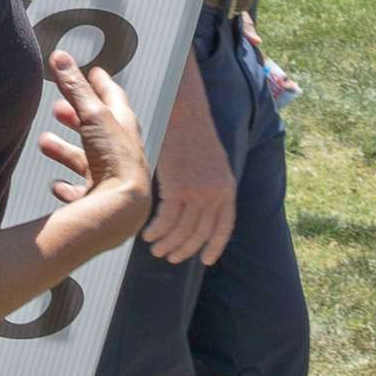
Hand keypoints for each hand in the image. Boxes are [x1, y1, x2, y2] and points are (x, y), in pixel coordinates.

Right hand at [37, 51, 151, 248]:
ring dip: (66, 150)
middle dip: (77, 117)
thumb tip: (61, 57)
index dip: (101, 84)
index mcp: (124, 128)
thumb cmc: (115, 162)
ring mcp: (110, 178)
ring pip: (85, 159)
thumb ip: (74, 87)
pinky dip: (67, 186)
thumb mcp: (93, 115)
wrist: (121, 211)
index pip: (114, 99)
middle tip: (60, 107)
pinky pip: (80, 192)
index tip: (94, 73)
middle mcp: (120, 153)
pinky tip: (57, 185)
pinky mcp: (98, 202)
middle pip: (97, 130)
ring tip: (45, 140)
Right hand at [142, 56, 234, 265]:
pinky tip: (147, 234)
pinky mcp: (177, 188)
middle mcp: (216, 195)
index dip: (214, 246)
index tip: (204, 261)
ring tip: (155, 249)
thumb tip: (200, 208)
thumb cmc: (194, 135)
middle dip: (184, 250)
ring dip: (167, 244)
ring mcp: (197, 193)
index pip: (224, 227)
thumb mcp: (214, 163)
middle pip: (199, 233)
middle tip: (169, 256)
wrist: (186, 114)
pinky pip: (166, 220)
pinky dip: (156, 231)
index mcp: (228, 189)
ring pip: (181, 230)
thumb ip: (212, 187)